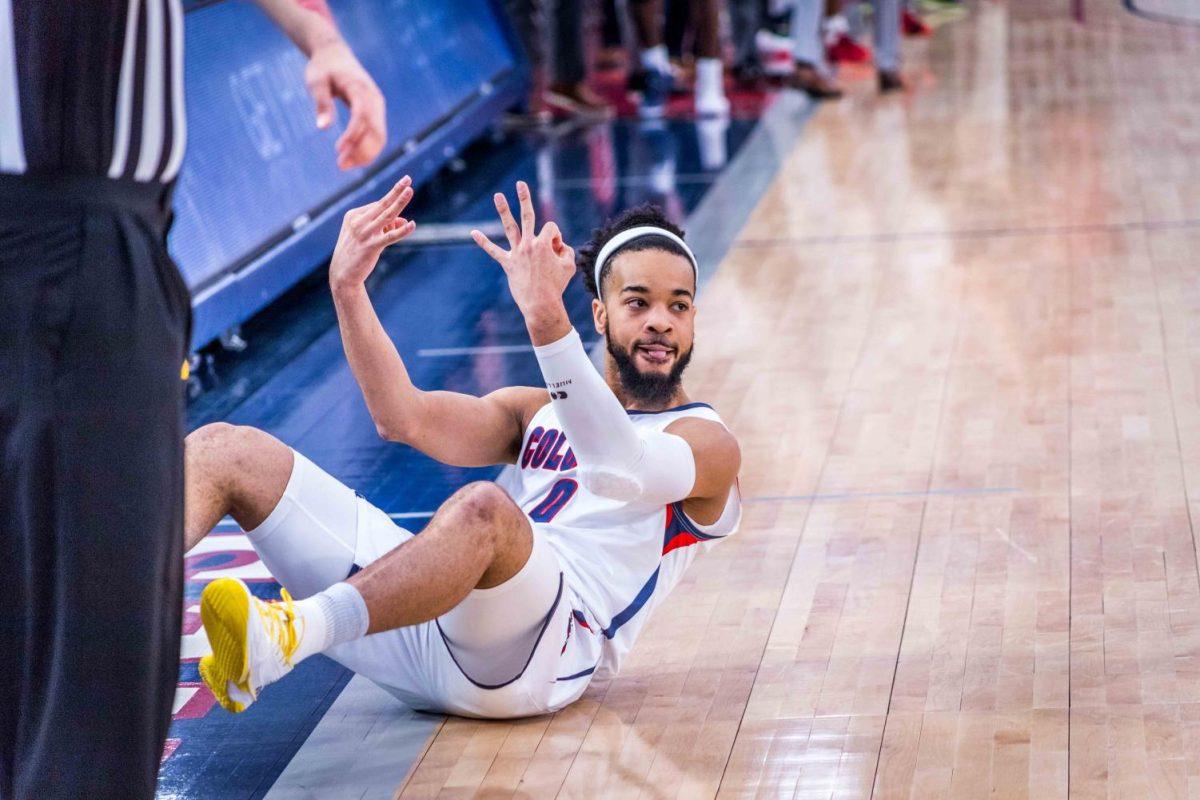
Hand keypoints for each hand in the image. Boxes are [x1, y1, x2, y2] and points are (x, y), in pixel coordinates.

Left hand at [306, 40, 385, 169]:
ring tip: (344, 165)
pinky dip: (367, 149)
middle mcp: (374, 99)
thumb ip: (321, 103)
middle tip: (341, 165)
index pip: (361, 116)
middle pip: (376, 131)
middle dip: (361, 151)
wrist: (335, 55)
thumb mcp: (316, 82)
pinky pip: (377, 134)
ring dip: (365, 154)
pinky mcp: (376, 112)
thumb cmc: (323, 68)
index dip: (352, 135)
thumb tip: (322, 128)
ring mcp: (378, 106)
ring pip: (379, 136)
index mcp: (359, 88)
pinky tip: (352, 157)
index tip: (338, 151)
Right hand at [329, 177, 415, 292]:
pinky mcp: (371, 246)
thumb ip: (386, 226)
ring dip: (400, 202)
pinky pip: (389, 236)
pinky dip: (402, 231)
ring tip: (410, 190)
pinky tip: (412, 225)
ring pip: (387, 215)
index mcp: (353, 215)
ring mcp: (364, 233)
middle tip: (407, 179)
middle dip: (396, 191)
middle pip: (382, 204)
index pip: (377, 206)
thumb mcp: (368, 235)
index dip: (391, 211)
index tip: (396, 223)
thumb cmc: (356, 252)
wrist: (343, 274)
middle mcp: (358, 222)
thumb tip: (406, 221)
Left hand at [471, 181, 574, 336]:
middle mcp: (528, 244)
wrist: (541, 304)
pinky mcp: (508, 264)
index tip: (557, 252)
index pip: (551, 229)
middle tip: (520, 184)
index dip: (557, 238)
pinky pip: (493, 251)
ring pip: (510, 227)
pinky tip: (473, 233)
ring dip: (503, 210)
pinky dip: (483, 242)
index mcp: (543, 243)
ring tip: (498, 195)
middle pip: (528, 216)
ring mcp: (516, 253)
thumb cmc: (556, 286)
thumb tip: (558, 247)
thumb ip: (567, 251)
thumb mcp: (569, 266)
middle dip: (524, 198)